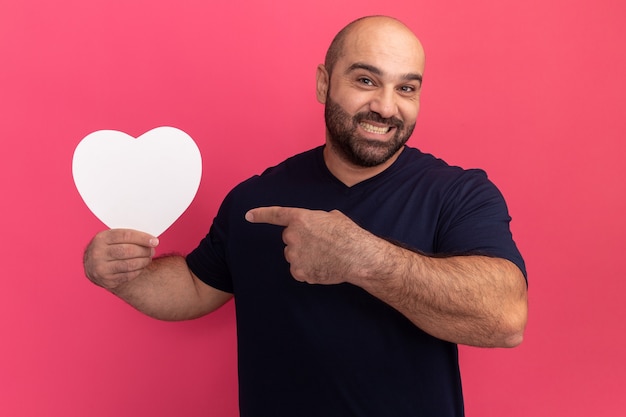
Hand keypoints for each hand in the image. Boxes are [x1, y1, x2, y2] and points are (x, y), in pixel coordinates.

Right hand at [83, 229, 158, 290]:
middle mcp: (98, 253)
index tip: (154, 241)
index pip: (126, 235)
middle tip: (152, 251)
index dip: (142, 238)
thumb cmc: (108, 249)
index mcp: (101, 238)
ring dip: (143, 261)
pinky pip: (128, 275)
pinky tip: (141, 267)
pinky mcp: (106, 280)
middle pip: (128, 250)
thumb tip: (150, 240)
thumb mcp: (111, 239)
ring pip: (129, 264)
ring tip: (148, 258)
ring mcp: (101, 268)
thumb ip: (127, 237)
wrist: (92, 266)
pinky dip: (138, 271)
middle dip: (144, 251)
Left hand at [245, 206, 379, 284]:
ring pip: (293, 255)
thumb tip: (314, 226)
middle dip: (300, 240)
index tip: (248, 216)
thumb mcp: (331, 216)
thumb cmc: (348, 235)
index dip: (261, 214)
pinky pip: (298, 270)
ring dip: (304, 255)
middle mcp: (292, 236)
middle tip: (319, 243)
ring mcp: (294, 255)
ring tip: (324, 255)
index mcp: (300, 218)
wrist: (357, 256)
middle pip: (289, 238)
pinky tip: (322, 266)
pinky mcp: (298, 272)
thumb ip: (315, 220)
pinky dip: (308, 270)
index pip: (275, 215)